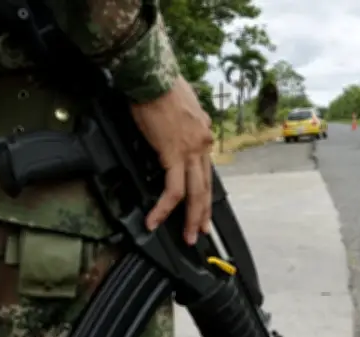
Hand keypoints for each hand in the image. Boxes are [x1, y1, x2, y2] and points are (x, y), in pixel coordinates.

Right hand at [131, 76, 213, 244]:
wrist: (153, 77)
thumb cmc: (160, 87)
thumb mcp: (180, 107)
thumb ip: (182, 125)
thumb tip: (174, 132)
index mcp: (204, 134)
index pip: (206, 170)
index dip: (204, 191)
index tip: (202, 206)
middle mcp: (203, 144)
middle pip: (206, 186)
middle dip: (203, 212)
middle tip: (201, 232)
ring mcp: (191, 150)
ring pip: (195, 193)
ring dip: (190, 218)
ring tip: (186, 236)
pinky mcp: (173, 154)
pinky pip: (172, 189)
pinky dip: (163, 208)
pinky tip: (154, 219)